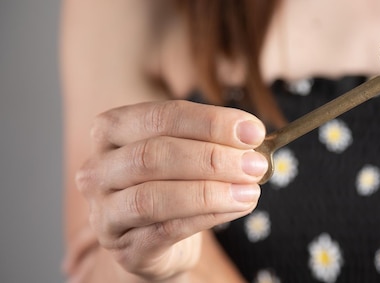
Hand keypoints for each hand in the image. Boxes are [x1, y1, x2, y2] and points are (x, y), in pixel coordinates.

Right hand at [75, 100, 266, 280]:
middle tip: (255, 164)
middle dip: (212, 158)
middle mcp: (99, 169)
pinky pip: (166, 230)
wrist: (155, 242)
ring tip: (250, 190)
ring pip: (153, 197)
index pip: (161, 116)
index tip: (253, 132)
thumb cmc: (171, 185)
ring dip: (210, 192)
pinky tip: (237, 207)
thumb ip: (212, 142)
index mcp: (111, 131)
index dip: (210, 122)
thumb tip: (251, 136)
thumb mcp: (186, 153)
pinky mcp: (125, 248)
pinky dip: (208, 217)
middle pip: (153, 155)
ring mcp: (105, 212)